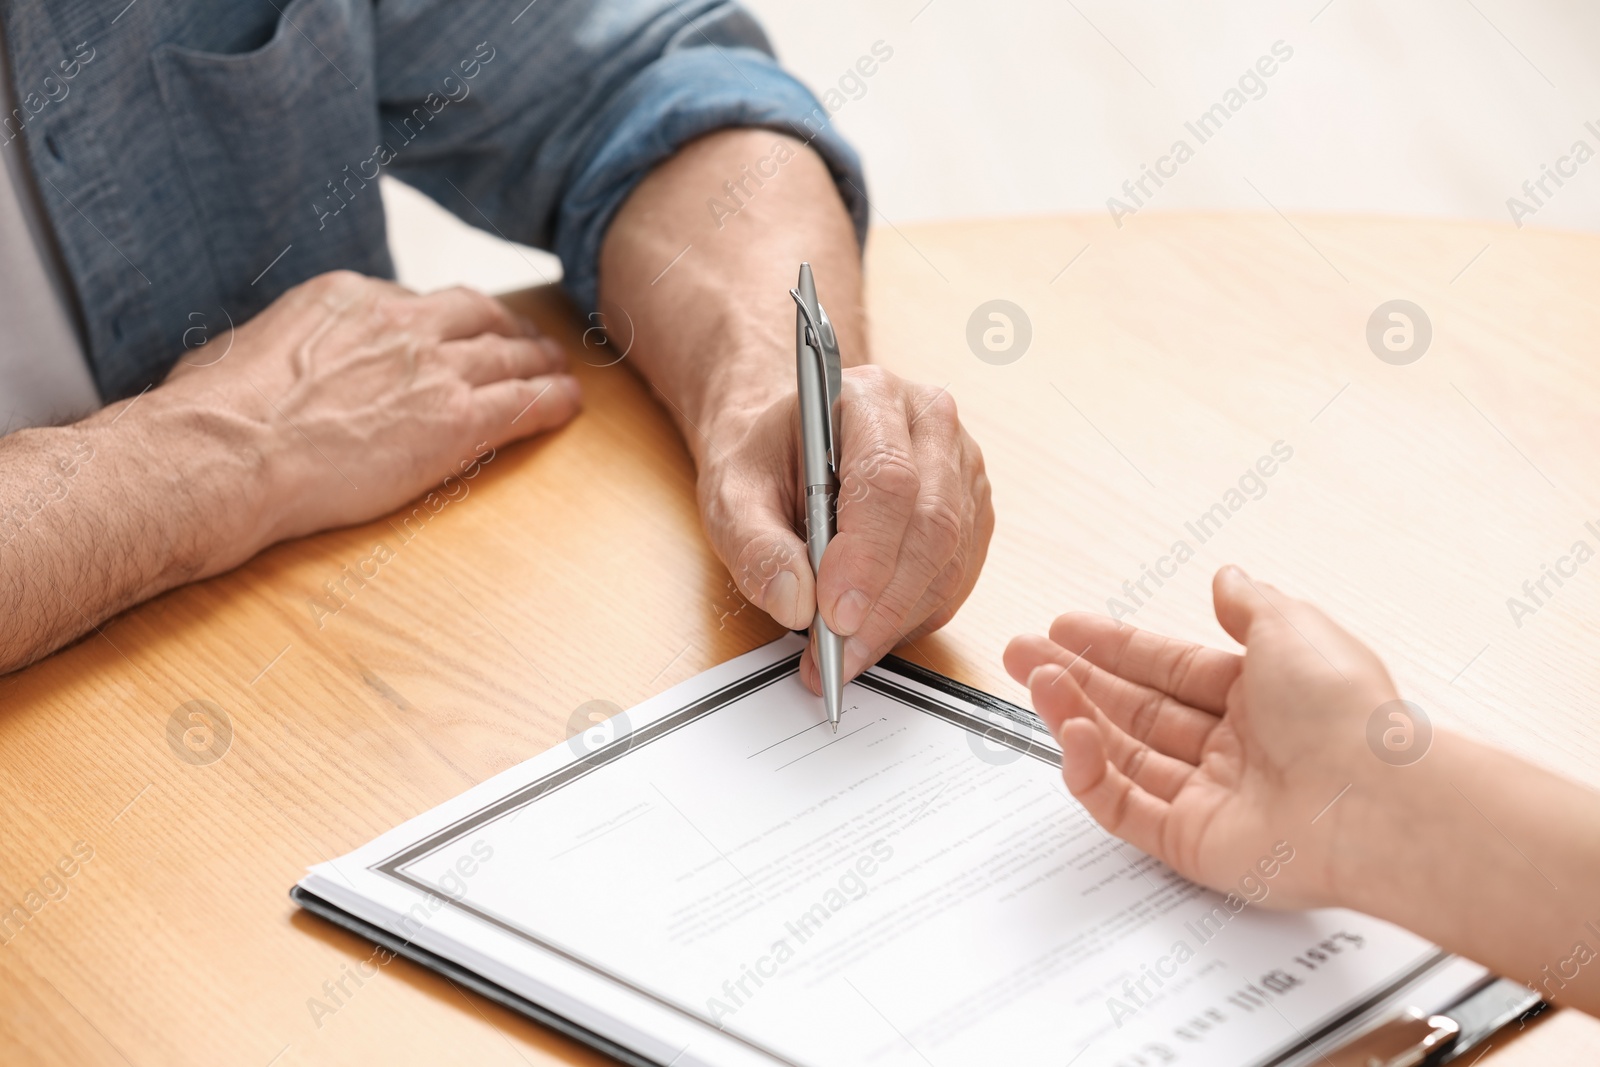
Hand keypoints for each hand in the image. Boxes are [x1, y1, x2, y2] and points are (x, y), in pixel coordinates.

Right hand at [151, 271, 580, 571]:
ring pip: (509, 356)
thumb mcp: (239, 351)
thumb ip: (277, 349)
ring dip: (540, 361)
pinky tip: (569, 403)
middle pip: (476, 316)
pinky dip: (553, 400)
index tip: (452, 335)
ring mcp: (435, 369)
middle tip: (524, 341)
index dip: (442, 322)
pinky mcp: (458, 420)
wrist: (230, 452)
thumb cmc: (215, 416)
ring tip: (558, 370)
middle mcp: (401, 323)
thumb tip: (258, 363)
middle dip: (504, 328)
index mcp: (348, 296)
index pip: (415, 302)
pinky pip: (525, 402)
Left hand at [701, 365, 992, 686]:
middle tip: (835, 654)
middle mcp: (928, 423)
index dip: (867, 556)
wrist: (790, 446)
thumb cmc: (767, 462)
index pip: (889, 480)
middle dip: (883, 604)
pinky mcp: (971, 511)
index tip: (833, 614)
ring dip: (896, 620)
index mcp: (870, 398)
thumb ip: (755, 546)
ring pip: (949, 560)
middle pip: (931, 525)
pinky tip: (871, 629)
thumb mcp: (732, 495)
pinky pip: (957, 578)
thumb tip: (796, 602)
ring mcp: (960, 467)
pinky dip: (913, 617)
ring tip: (841, 654)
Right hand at [1003, 566, 1399, 909]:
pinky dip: (1091, 773)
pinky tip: (1073, 734)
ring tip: (1037, 682)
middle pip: (1136, 710)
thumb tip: (1227, 576)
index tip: (1067, 628)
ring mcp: (1210, 798)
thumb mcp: (1293, 626)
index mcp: (1261, 698)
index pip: (1170, 669)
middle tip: (1023, 655)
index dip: (1116, 647)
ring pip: (1122, 755)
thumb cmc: (1345, 714)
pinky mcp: (1191, 843)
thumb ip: (1248, 603)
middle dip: (1076, 679)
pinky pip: (1124, 808)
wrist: (1372, 802)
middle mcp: (1235, 749)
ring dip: (1075, 716)